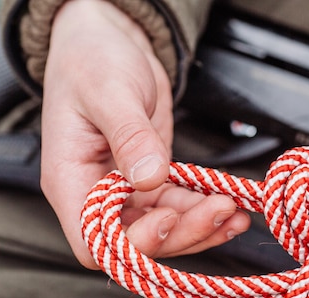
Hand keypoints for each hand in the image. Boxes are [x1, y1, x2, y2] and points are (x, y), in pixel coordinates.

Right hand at [41, 0, 248, 268]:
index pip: (97, 240)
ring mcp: (128, 191)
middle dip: (183, 232)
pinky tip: (231, 203)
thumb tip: (150, 179)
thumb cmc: (93, 61)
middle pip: (139, 241)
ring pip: (166, 230)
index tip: (168, 215)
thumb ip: (130, 136)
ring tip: (236, 213)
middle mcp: (98, 194)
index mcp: (71, 181)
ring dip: (202, 225)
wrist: (111, 44)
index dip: (133, 242)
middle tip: (221, 210)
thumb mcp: (109, 93)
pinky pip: (180, 207)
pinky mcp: (154, 181)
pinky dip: (205, 209)